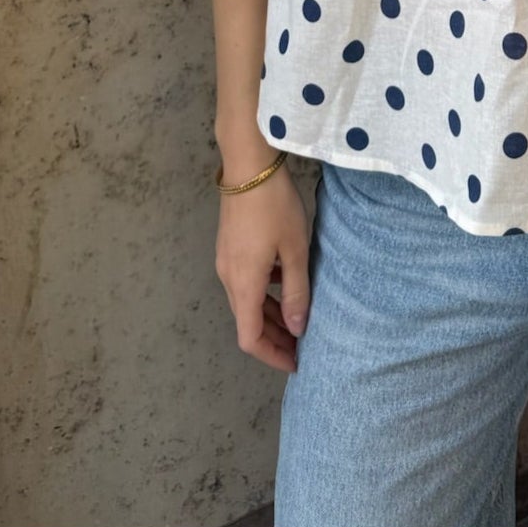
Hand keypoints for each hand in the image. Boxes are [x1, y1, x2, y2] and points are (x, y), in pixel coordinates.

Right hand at [216, 166, 312, 371]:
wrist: (248, 165)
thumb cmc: (275, 207)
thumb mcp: (294, 249)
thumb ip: (296, 291)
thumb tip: (297, 329)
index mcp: (243, 284)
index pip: (250, 337)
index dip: (272, 355)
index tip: (295, 362)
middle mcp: (228, 278)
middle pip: (247, 322)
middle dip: (274, 338)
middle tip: (302, 345)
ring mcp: (225, 261)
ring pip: (246, 301)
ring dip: (269, 315)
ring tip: (297, 317)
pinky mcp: (228, 246)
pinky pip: (244, 282)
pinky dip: (263, 294)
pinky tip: (283, 282)